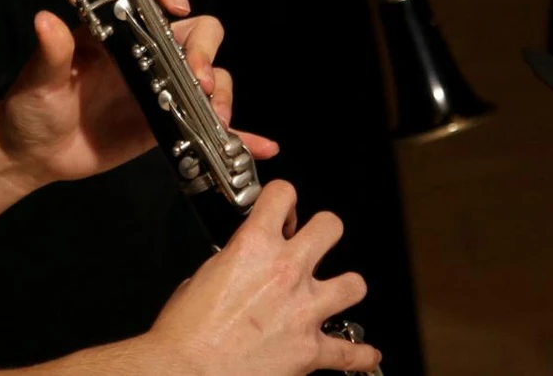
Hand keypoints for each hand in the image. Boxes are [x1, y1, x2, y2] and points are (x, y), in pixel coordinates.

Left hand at [0, 0, 276, 187]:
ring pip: (211, 75)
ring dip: (222, 90)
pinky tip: (259, 146)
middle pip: (197, 33)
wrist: (35, 155)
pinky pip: (209, 125)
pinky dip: (240, 133)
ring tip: (216, 116)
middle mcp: (147, 54)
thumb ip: (50, 52)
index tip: (178, 9)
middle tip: (198, 79)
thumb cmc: (31, 107)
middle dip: (206, 50)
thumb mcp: (39, 80)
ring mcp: (162, 89)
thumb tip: (45, 20)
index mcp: (118, 33)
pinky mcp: (168, 125)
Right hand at [145, 180, 378, 374]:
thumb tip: (237, 267)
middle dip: (324, 230)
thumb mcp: (201, 277)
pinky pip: (350, 353)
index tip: (283, 207)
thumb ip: (230, 263)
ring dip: (346, 287)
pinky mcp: (310, 350)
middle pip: (330, 227)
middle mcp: (285, 272)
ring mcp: (303, 310)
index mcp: (253, 247)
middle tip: (315, 240)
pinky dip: (360, 354)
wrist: (187, 372)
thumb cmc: (187, 332)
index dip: (283, 198)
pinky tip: (365, 353)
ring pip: (354, 284)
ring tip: (338, 291)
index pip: (282, 195)